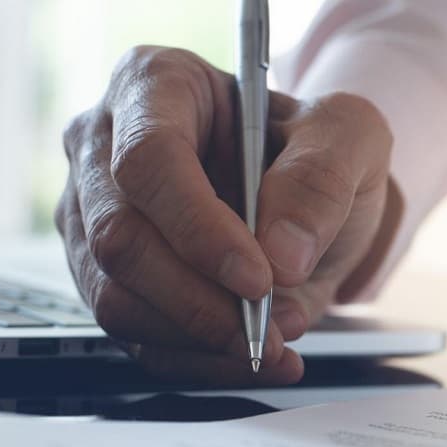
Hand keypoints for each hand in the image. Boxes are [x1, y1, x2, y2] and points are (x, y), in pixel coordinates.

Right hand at [56, 46, 397, 384]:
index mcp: (155, 85)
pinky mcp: (107, 277)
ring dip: (199, 337)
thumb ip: (322, 179)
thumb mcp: (350, 137)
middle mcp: (104, 146)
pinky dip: (199, 361)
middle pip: (119, 239)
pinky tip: (257, 359)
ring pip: (115, 296)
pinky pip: (135, 336)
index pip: (147, 160)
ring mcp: (95, 215)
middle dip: (199, 300)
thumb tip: (281, 254)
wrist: (309, 193)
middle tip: (269, 326)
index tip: (256, 278)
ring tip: (274, 342)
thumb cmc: (315, 147)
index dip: (198, 229)